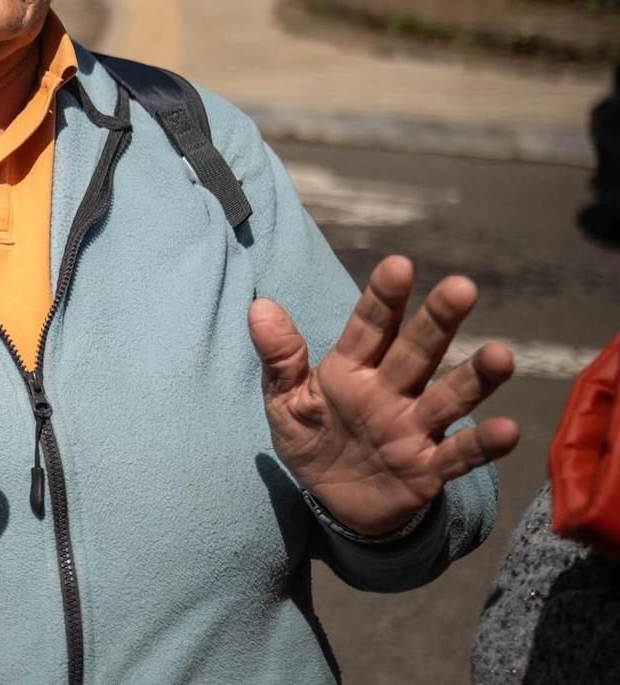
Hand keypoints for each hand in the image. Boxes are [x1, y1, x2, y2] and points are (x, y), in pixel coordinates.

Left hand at [249, 254, 519, 535]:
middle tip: (461, 287)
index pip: (369, 327)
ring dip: (475, 378)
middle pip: (417, 351)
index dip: (383, 298)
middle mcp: (390, 390)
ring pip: (449, 397)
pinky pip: (460, 455)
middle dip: (438, 321)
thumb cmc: (311, 439)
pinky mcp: (429, 468)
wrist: (331, 502)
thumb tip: (259, 306)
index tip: (399, 265)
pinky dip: (483, 444)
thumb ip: (279, 358)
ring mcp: (414, 428)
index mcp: (352, 368)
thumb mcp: (284, 400)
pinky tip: (508, 430)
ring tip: (501, 356)